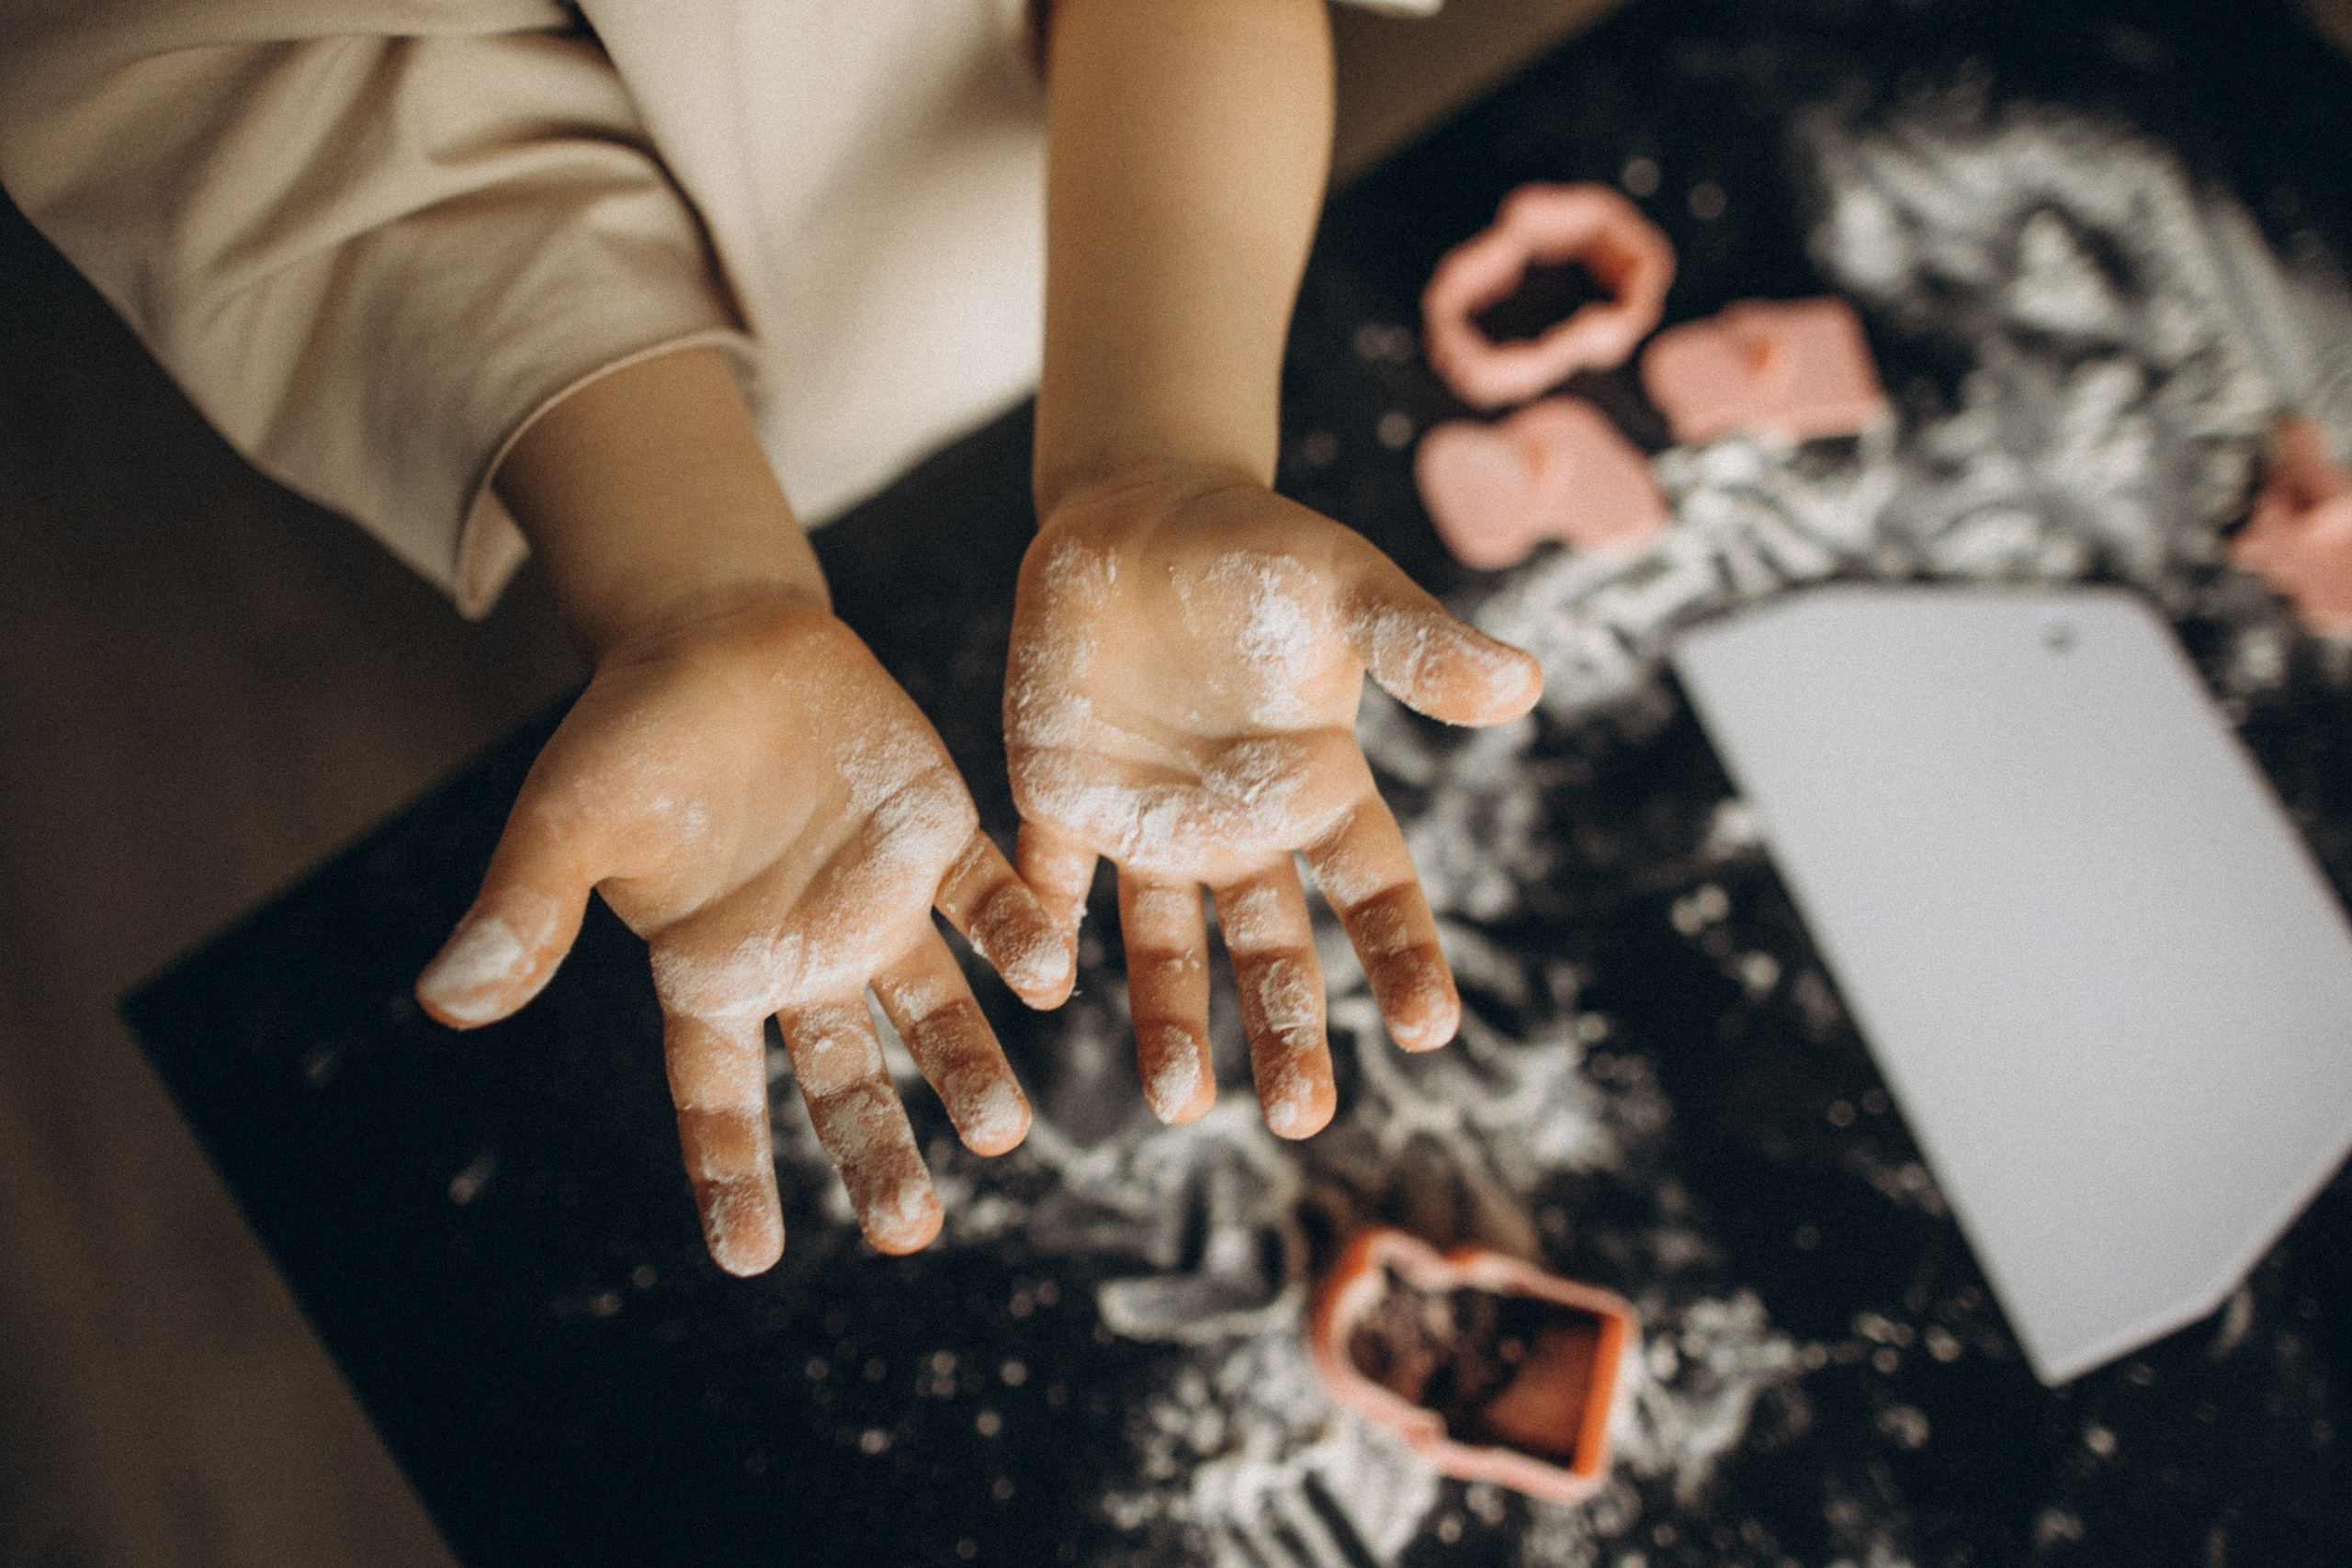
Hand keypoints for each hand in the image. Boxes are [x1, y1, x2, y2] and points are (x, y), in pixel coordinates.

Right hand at [416, 595, 1072, 1273]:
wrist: (716, 637)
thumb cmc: (627, 737)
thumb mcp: (566, 822)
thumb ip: (526, 912)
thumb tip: (444, 1002)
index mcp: (710, 974)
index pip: (718, 1095)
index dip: (732, 1173)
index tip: (750, 1257)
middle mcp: (802, 961)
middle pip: (842, 1079)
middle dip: (875, 1151)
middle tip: (909, 1230)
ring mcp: (877, 906)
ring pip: (932, 1010)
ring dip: (968, 1065)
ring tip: (1003, 1129)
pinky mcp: (936, 841)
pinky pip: (984, 900)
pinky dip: (1015, 933)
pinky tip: (1049, 974)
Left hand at [1005, 471, 1541, 1137]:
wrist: (1138, 516)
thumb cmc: (1260, 549)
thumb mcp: (1346, 588)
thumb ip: (1419, 646)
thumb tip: (1524, 684)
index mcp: (1316, 787)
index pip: (1373, 890)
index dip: (1403, 957)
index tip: (1432, 1030)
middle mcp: (1238, 828)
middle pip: (1272, 951)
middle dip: (1289, 1032)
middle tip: (1300, 1119)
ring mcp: (1149, 823)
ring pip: (1166, 947)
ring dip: (1173, 1025)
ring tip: (1178, 1107)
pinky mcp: (1062, 801)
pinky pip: (1051, 883)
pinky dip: (1047, 932)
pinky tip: (1050, 989)